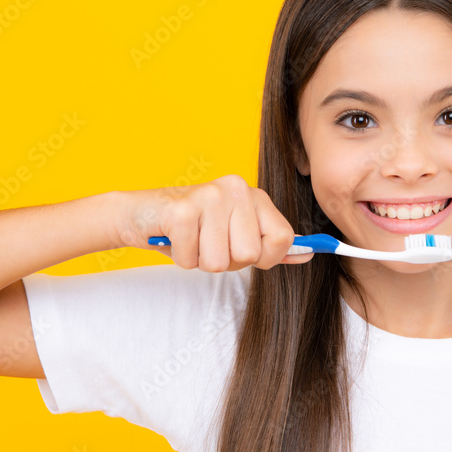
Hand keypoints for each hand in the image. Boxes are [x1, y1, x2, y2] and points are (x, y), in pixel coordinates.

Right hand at [112, 174, 315, 270]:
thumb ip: (272, 245)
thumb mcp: (237, 234)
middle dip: (227, 261)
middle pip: (250, 254)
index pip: (282, 239)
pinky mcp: (182, 211)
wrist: (143, 214)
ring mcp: (208, 196)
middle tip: (208, 242)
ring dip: (201, 260)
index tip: (242, 249)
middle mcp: (236, 189)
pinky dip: (182, 258)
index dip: (264, 257)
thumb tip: (309, 255)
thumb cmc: (194, 228)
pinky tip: (176, 239)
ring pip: (220, 262)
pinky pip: (192, 260)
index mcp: (253, 194)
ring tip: (192, 240)